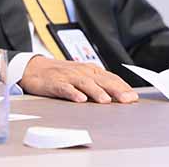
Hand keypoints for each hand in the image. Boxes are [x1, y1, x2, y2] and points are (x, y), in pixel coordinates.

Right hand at [20, 56, 137, 103]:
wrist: (34, 68)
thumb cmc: (61, 74)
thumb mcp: (82, 76)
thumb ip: (99, 84)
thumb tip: (121, 96)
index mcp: (90, 70)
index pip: (110, 77)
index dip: (122, 87)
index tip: (134, 97)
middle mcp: (81, 72)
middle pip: (101, 80)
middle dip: (115, 89)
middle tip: (127, 99)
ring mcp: (68, 77)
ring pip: (85, 83)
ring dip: (96, 91)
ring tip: (105, 100)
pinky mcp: (55, 83)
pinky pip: (65, 88)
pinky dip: (73, 93)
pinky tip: (79, 99)